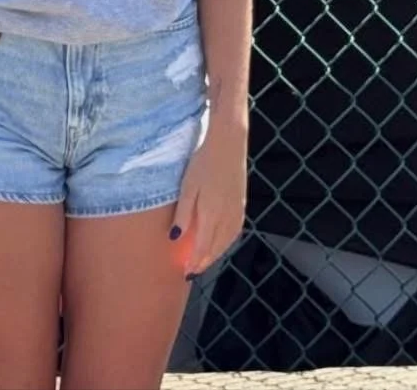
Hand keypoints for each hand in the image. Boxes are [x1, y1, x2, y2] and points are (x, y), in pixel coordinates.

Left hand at [171, 122, 246, 277]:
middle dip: (204, 261)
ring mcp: (237, 211)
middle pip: (216, 248)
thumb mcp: (187, 187)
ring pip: (227, 242)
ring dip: (215, 254)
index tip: (186, 272)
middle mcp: (227, 218)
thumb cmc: (203, 163)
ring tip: (204, 260)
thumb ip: (182, 214)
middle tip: (192, 271)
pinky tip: (220, 242)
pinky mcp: (242, 204)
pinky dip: (226, 243)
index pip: (202, 248)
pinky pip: (234, 232)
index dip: (194, 262)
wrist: (228, 144)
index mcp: (212, 215)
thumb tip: (175, 238)